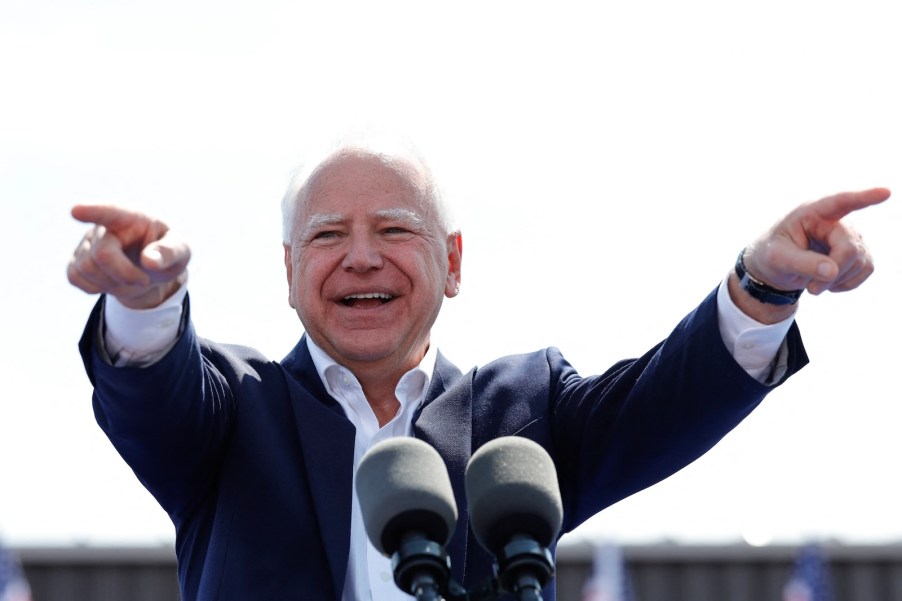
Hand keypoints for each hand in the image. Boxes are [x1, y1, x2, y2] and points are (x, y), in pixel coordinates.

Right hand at [67, 205, 190, 308]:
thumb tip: (150, 261)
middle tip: (144, 280)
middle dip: (125, 274)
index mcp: (132, 217)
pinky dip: (96, 288)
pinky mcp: (76, 259)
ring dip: (113, 283)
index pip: (110, 211)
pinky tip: (111, 280)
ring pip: (87, 269)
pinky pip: (75, 278)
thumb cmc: (166, 253)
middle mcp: (104, 226)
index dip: (93, 211)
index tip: (76, 210)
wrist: (150, 268)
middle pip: (102, 255)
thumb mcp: (181, 251)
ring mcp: (87, 242)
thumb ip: (171, 252)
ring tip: (130, 277)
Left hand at [730, 188, 888, 322]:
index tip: (885, 193)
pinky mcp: (858, 252)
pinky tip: (829, 283)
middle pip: (849, 249)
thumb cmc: (772, 255)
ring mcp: (850, 236)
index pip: (840, 203)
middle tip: (811, 289)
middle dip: (833, 273)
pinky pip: (866, 269)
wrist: (776, 267)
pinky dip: (848, 283)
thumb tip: (832, 271)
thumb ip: (802, 263)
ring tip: (814, 283)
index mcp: (812, 213)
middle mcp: (835, 221)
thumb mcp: (777, 259)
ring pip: (861, 261)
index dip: (863, 198)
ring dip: (838, 280)